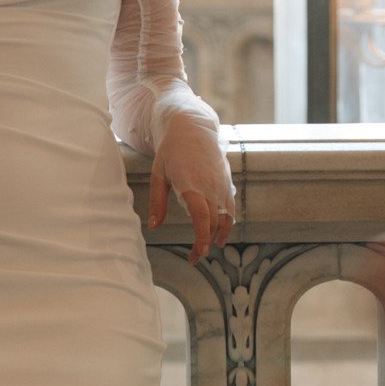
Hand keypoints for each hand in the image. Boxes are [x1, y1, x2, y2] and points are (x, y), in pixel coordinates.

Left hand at [148, 119, 235, 265]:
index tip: (201, 253)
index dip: (202, 237)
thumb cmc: (171, 150)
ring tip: (207, 249)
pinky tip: (221, 234)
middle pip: (213, 222)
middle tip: (194, 258)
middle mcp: (210, 186)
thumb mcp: (158, 174)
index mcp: (192, 185)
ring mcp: (221, 185)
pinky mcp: (227, 182)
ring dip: (218, 236)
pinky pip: (230, 208)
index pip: (202, 217)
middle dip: (205, 243)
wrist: (191, 127)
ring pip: (225, 218)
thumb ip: (157, 202)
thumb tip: (154, 226)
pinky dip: (227, 223)